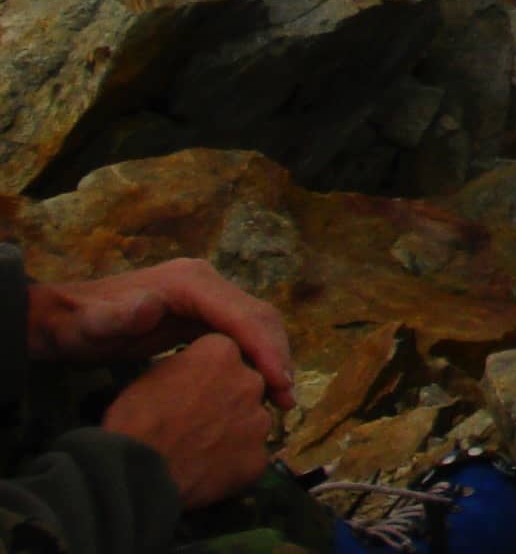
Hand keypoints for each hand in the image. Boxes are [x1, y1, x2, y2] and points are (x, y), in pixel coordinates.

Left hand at [27, 261, 294, 408]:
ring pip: (254, 326)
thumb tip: (150, 307)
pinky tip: (255, 387)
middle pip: (258, 316)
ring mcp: (206, 299)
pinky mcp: (201, 315)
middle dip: (277, 355)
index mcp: (191, 283)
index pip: (243, 313)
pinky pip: (239, 335)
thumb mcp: (92, 326)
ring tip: (280, 400)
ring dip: (271, 359)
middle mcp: (206, 284)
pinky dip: (254, 359)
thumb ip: (118, 317)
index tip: (279, 384)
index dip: (265, 348)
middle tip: (286, 399)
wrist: (62, 321)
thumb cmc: (77, 326)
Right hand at [98, 334, 275, 510]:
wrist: (137, 475)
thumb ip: (186, 365)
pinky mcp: (258, 457)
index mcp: (222, 352)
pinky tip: (208, 472)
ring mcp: (258, 420)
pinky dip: (235, 463)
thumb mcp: (151, 375)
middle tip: (197, 422)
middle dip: (226, 399)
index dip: (205, 375)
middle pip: (244, 385)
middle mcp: (250, 380)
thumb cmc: (134, 423)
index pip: (224, 355)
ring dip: (234, 430)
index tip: (190, 391)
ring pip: (252, 420)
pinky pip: (251, 456)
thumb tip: (195, 372)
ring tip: (201, 449)